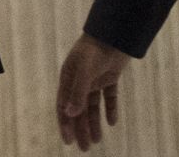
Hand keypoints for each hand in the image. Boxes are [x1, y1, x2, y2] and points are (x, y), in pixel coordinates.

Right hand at [56, 34, 129, 150]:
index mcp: (68, 78)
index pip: (64, 106)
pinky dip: (110, 109)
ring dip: (94, 123)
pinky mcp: (110, 76)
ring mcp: (95, 79)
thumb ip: (77, 93)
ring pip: (93, 106)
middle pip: (79, 109)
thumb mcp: (84, 71)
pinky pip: (109, 97)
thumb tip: (69, 114)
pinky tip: (112, 122)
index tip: (68, 141)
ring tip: (97, 140)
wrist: (114, 32)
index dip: (65, 124)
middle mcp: (79, 80)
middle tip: (84, 148)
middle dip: (80, 129)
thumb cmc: (94, 50)